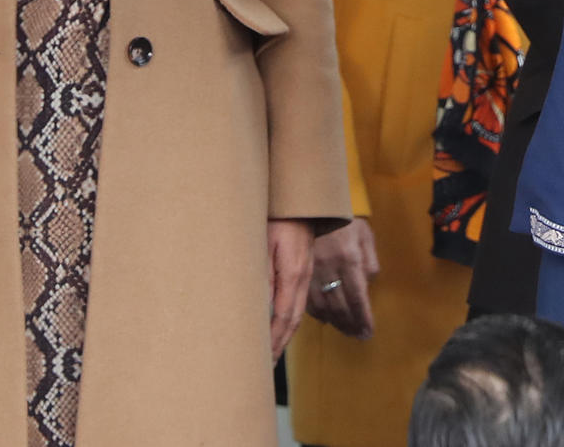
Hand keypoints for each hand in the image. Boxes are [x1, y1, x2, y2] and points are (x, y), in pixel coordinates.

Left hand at [267, 218, 315, 357]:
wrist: (300, 198)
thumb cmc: (278, 217)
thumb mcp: (263, 244)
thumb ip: (261, 276)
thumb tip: (257, 308)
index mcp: (293, 274)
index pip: (284, 317)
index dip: (273, 341)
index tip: (262, 361)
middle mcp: (303, 277)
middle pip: (294, 319)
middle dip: (280, 344)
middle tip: (265, 366)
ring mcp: (305, 272)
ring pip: (297, 311)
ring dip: (285, 334)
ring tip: (272, 352)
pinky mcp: (303, 267)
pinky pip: (298, 300)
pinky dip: (289, 318)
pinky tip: (281, 324)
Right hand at [307, 217, 380, 339]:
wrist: (313, 207)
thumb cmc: (344, 220)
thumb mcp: (364, 234)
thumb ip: (369, 260)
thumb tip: (369, 284)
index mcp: (349, 259)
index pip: (358, 297)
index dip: (363, 318)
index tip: (368, 332)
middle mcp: (330, 269)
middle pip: (341, 306)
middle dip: (351, 324)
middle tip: (359, 336)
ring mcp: (312, 272)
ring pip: (324, 307)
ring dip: (336, 323)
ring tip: (346, 331)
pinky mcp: (299, 273)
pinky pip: (307, 300)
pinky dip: (318, 314)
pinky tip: (326, 320)